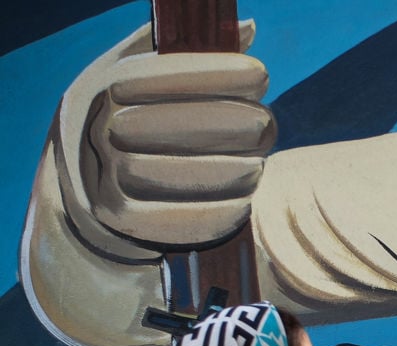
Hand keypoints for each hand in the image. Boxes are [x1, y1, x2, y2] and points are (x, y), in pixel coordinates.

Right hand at [58, 21, 273, 247]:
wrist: (83, 189)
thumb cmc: (128, 120)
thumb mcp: (140, 76)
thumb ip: (188, 52)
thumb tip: (248, 28)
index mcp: (110, 85)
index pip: (174, 72)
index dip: (226, 72)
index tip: (260, 76)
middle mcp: (105, 127)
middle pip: (192, 123)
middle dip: (241, 122)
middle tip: (266, 124)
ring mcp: (111, 175)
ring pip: (195, 173)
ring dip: (239, 170)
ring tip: (257, 166)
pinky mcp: (127, 219)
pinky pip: (189, 216)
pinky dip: (226, 208)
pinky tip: (243, 199)